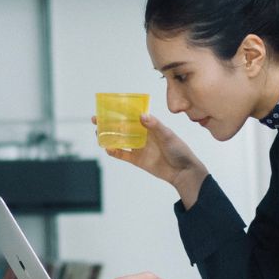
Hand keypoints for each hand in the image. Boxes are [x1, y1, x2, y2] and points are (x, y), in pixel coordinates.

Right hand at [92, 114, 208, 207]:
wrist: (183, 171)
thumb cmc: (179, 150)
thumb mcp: (168, 136)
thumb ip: (155, 126)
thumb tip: (142, 116)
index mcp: (149, 126)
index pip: (131, 115)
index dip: (119, 111)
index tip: (107, 106)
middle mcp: (142, 135)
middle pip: (122, 127)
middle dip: (108, 123)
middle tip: (96, 119)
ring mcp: (139, 147)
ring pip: (120, 140)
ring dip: (109, 136)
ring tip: (98, 133)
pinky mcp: (137, 160)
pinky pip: (123, 155)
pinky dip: (115, 151)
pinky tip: (107, 148)